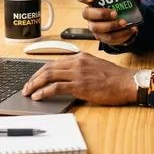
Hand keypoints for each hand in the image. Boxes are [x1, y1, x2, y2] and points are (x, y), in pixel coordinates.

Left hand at [21, 53, 136, 104]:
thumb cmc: (114, 77)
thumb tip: (68, 77)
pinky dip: (44, 92)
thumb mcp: (96, 66)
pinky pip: (56, 87)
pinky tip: (38, 96)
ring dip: (35, 84)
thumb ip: (81, 68)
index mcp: (80, 57)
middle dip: (34, 77)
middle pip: (48, 67)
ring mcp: (77, 73)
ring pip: (49, 76)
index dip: (41, 70)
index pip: (54, 62)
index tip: (34, 78)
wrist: (126, 82)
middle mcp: (77, 62)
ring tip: (28, 92)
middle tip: (26, 86)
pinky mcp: (79, 85)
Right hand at [75, 0, 140, 44]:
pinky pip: (109, 38)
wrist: (121, 24)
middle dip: (101, 14)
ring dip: (112, 26)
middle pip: (87, 14)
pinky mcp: (102, 37)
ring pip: (97, 28)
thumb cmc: (117, 8)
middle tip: (115, 13)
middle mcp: (89, 15)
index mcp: (92, 1)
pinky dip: (122, 34)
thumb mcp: (122, 0)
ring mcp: (94, 27)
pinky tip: (131, 30)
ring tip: (124, 23)